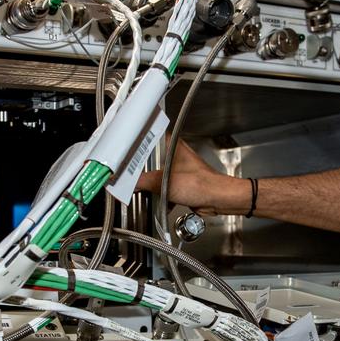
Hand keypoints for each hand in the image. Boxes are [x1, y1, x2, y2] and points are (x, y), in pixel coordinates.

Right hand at [136, 139, 251, 215]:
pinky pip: (162, 186)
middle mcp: (173, 154)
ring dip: (149, 185)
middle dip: (139, 171)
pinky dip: (158, 194)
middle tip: (128, 177)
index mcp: (171, 144)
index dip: (132, 147)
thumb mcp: (166, 182)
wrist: (218, 200)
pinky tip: (157, 200)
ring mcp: (176, 168)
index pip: (145, 139)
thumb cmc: (203, 184)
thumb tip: (126, 183)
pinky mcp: (178, 182)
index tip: (121, 155)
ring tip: (143, 190)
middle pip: (147, 159)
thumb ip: (143, 182)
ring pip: (154, 174)